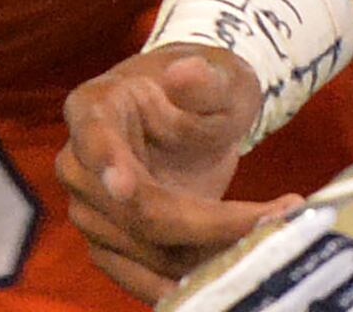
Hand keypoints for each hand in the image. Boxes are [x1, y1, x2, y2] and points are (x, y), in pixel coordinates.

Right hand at [60, 46, 290, 299]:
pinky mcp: (110, 245)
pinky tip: (232, 270)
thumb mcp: (219, 76)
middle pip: (136, 209)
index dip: (109, 163)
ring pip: (146, 250)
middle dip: (205, 223)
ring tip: (267, 234)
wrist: (197, 119)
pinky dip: (188, 279)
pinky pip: (143, 276)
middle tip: (272, 219)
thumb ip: (205, 78)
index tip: (125, 188)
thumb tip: (184, 74)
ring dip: (206, 253)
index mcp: (94, 107)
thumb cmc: (205, 89)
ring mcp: (90, 209)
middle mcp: (79, 164)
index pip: (96, 137)